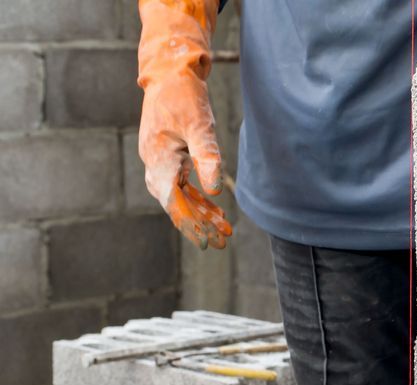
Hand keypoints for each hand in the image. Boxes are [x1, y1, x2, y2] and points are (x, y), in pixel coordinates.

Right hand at [137, 0, 230, 249]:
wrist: (170, 72)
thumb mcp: (201, 126)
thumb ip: (207, 158)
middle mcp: (154, 163)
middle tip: (223, 240)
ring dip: (200, 212)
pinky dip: (196, 197)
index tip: (208, 240)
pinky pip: (180, 183)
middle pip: (176, 204)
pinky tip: (212, 207)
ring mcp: (159, 160)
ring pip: (178, 196)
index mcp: (159, 159)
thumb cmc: (185, 96)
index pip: (174, 202)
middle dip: (199, 223)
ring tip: (223, 227)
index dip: (192, 223)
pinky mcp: (166, 156)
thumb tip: (215, 191)